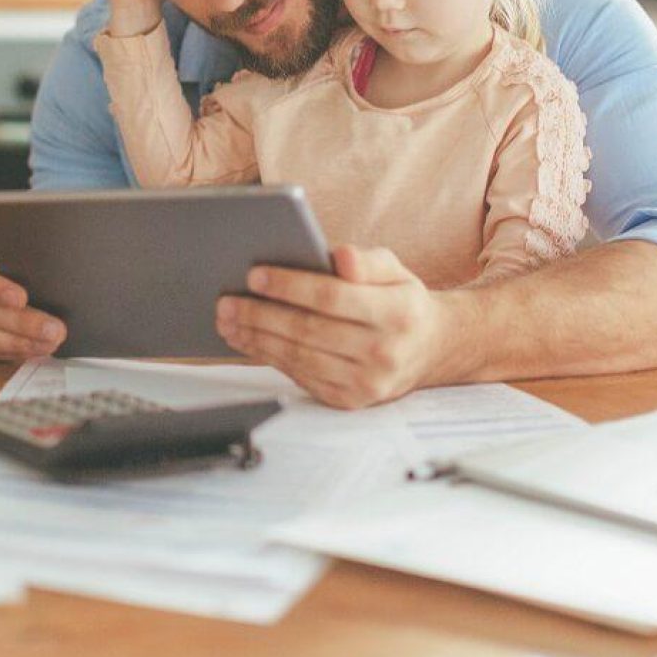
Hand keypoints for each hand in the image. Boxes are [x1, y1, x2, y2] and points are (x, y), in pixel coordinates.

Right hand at [0, 224, 66, 359]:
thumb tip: (47, 272)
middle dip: (17, 322)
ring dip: (14, 342)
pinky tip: (33, 348)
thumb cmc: (10, 245)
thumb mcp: (14, 238)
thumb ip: (23, 251)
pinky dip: (8, 351)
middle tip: (51, 328)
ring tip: (47, 342)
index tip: (21, 298)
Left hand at [214, 245, 464, 407]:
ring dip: (256, 338)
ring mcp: (367, 383)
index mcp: (397, 313)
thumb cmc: (401, 302)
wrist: (429, 350)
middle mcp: (384, 352)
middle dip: (261, 314)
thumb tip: (339, 257)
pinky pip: (300, 376)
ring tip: (228, 319)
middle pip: (308, 331)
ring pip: (299, 357)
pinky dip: (269, 357)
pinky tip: (249, 340)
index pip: (333, 297)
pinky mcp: (350, 400)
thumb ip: (367, 260)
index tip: (254, 274)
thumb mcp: (395, 270)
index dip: (290, 286)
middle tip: (227, 300)